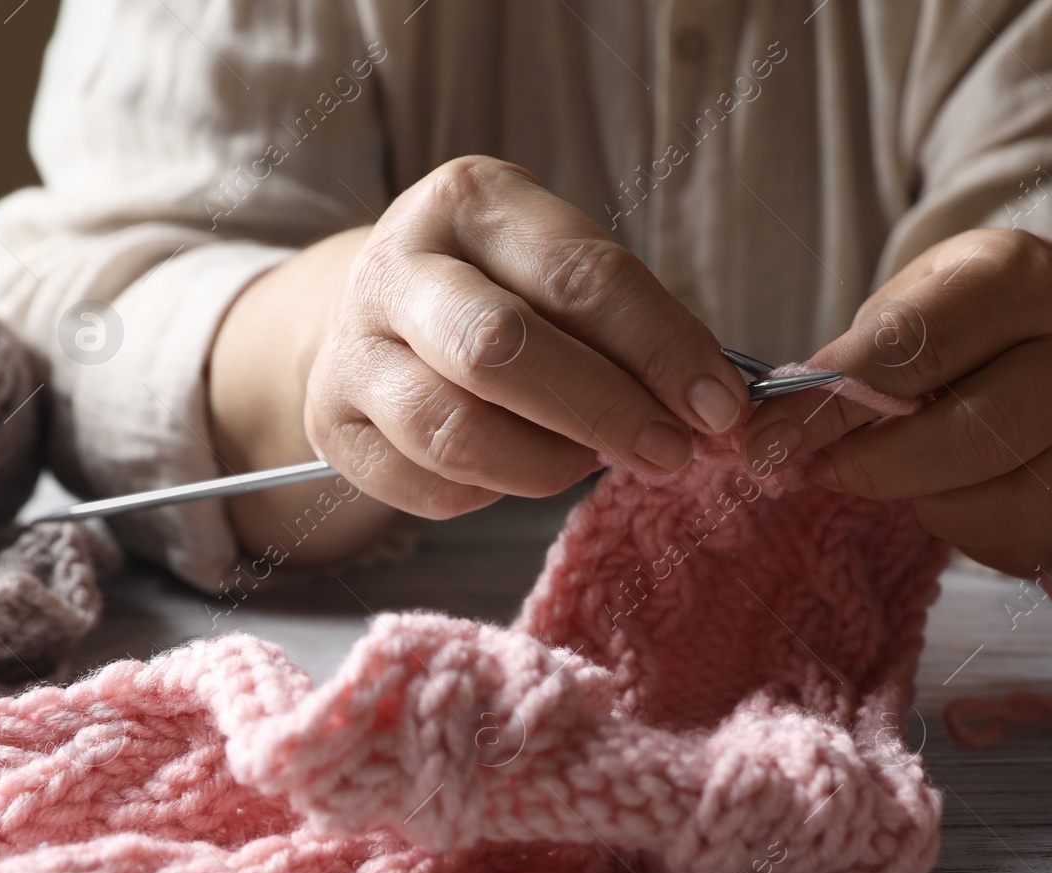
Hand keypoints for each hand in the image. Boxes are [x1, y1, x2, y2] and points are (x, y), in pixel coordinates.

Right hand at [211, 156, 751, 560]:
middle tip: (671, 451)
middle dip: (604, 410)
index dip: (659, 346)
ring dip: (548, 464)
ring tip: (592, 462)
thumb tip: (709, 405)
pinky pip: (428, 485)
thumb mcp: (561, 268)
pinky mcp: (332, 425)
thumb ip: (628, 324)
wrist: (382, 311)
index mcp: (471, 201)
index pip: (578, 275)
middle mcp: (397, 264)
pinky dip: (492, 492)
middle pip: (501, 349)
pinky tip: (522, 468)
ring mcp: (352, 347)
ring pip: (454, 431)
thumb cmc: (506, 288)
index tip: (719, 404)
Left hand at [737, 228, 1051, 577]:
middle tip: (819, 472)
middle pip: (970, 435)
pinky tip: (950, 496)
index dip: (831, 405)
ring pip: (997, 499)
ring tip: (899, 473)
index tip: (766, 442)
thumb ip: (850, 363)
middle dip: (875, 466)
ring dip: (924, 501)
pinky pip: (1021, 541)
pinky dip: (965, 530)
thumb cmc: (964, 320)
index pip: (914, 351)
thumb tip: (775, 435)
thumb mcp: (907, 304)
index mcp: (1020, 281)